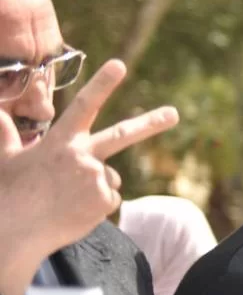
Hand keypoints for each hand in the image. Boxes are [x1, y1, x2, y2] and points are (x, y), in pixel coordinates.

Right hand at [0, 60, 177, 294]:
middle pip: (122, 135)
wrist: (16, 229)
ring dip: (93, 187)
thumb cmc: (9, 192)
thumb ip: (7, 133)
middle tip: (174, 114)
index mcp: (59, 142)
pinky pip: (109, 199)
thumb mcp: (6, 158)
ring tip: (65, 199)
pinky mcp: (105, 200)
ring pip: (107, 178)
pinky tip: (74, 211)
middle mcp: (82, 156)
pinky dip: (96, 206)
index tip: (119, 65)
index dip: (102, 84)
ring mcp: (96, 178)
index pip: (84, 106)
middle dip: (150, 123)